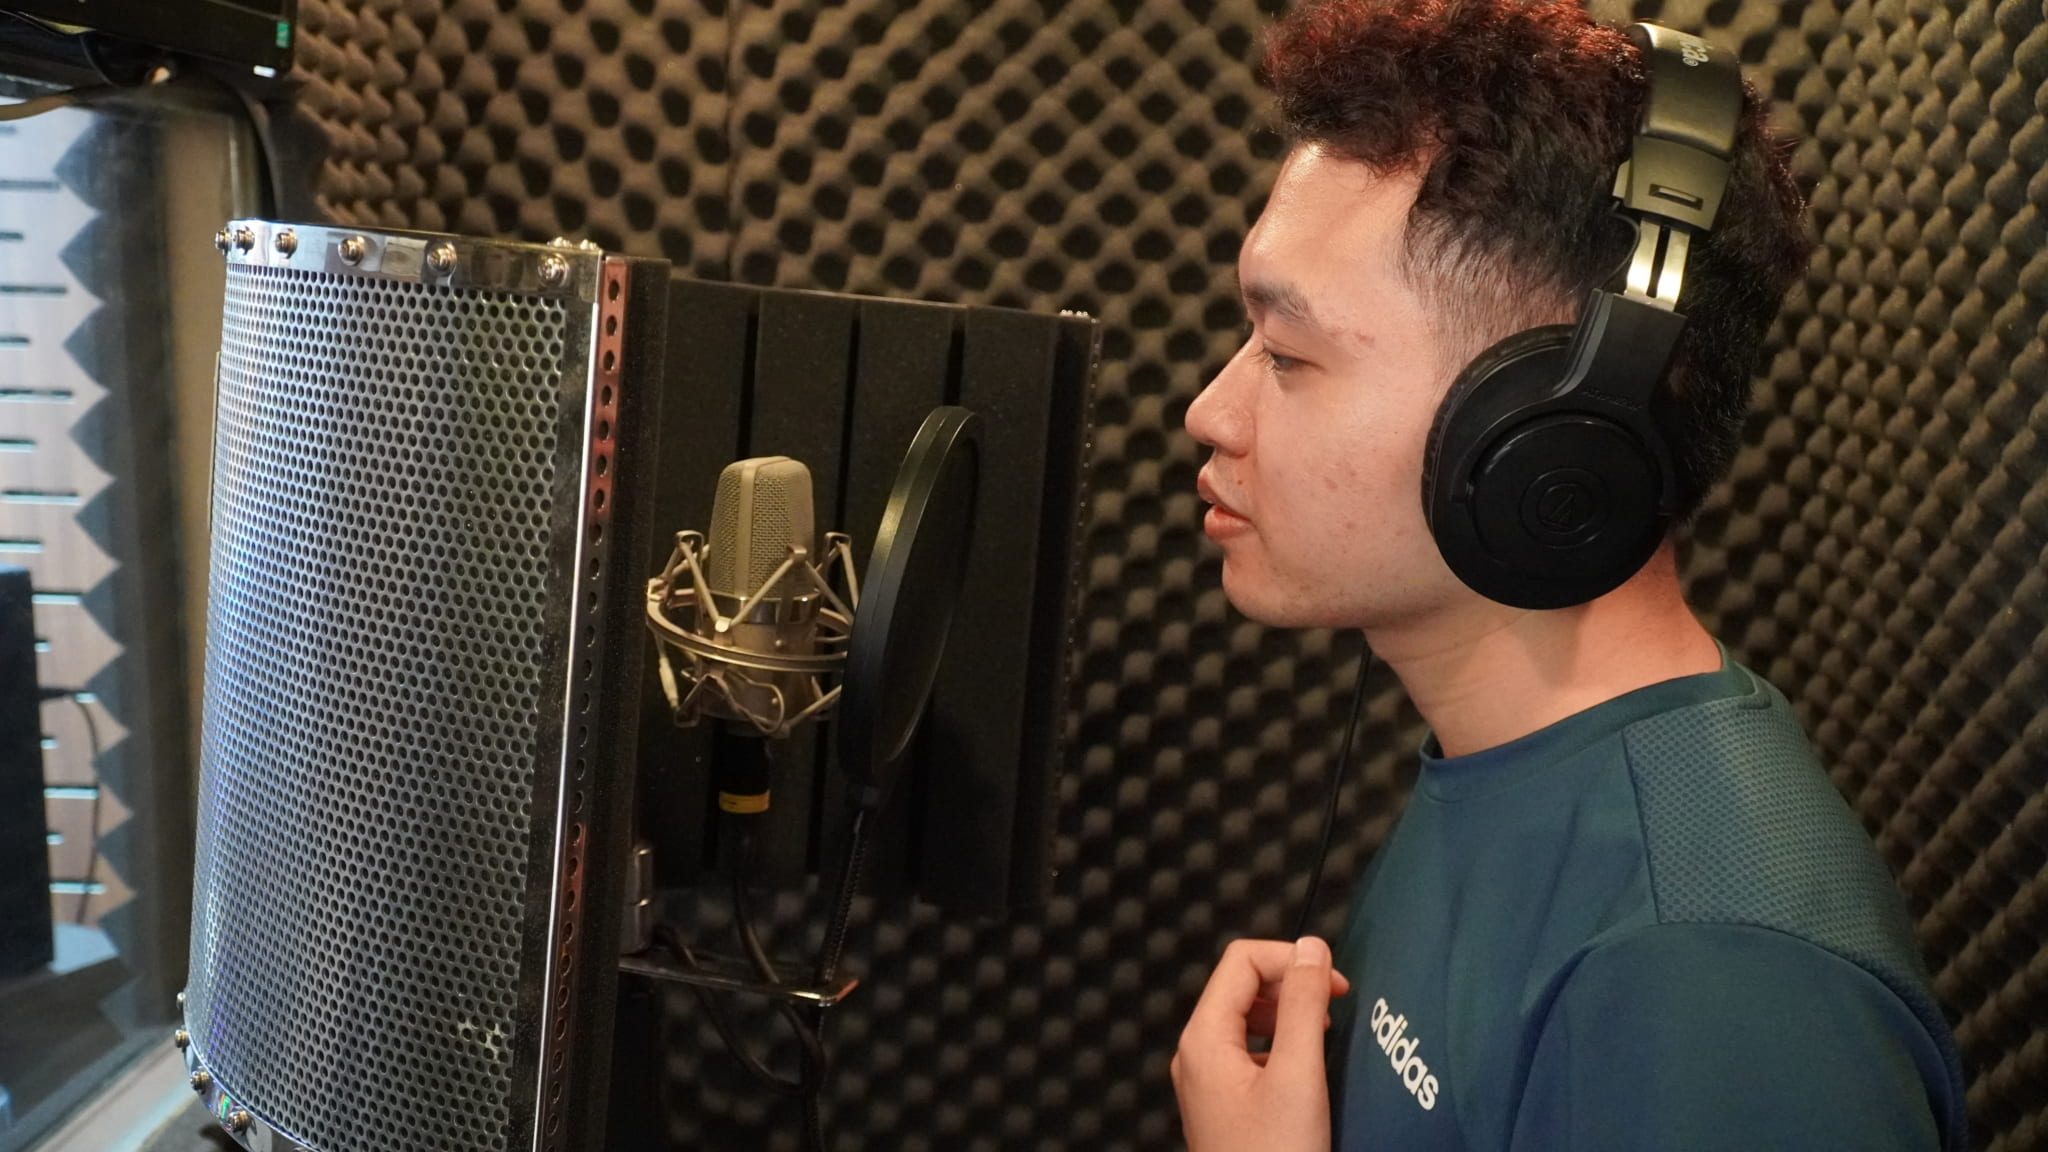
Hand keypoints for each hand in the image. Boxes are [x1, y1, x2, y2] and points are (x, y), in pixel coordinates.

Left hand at [1172, 937, 1350, 1151]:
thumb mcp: (1298, 1075)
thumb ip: (1302, 1005)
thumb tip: (1310, 949)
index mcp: (1204, 1038)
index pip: (1241, 960)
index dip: (1290, 959)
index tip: (1332, 982)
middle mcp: (1197, 1054)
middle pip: (1240, 985)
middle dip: (1289, 985)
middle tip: (1334, 1005)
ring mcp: (1206, 1080)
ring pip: (1245, 1018)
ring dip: (1287, 1014)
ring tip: (1323, 1035)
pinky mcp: (1223, 1103)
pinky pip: (1248, 1051)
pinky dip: (1280, 1044)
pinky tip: (1306, 1068)